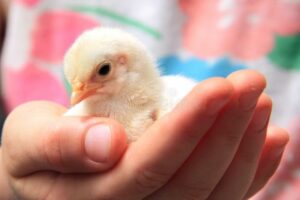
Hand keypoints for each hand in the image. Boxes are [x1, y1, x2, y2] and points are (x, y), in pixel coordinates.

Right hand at [1, 70, 288, 199]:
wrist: (44, 179)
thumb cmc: (34, 155)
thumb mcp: (28, 140)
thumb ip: (59, 144)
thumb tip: (108, 143)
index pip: (149, 169)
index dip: (187, 129)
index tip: (220, 88)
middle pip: (191, 182)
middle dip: (226, 130)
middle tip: (250, 82)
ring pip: (214, 194)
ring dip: (245, 146)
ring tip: (261, 103)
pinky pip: (221, 198)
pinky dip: (253, 170)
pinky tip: (272, 141)